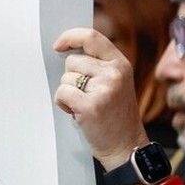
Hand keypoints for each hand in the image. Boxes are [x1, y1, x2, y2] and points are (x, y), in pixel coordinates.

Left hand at [53, 27, 149, 170]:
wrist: (126, 147)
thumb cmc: (115, 116)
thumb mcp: (116, 83)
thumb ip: (98, 66)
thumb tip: (66, 50)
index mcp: (120, 64)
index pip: (92, 37)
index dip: (70, 36)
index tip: (58, 45)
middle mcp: (114, 73)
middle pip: (72, 61)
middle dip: (71, 78)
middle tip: (87, 96)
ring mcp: (104, 89)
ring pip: (66, 79)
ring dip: (68, 93)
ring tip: (85, 106)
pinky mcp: (90, 106)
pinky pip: (62, 93)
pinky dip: (64, 104)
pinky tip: (78, 114)